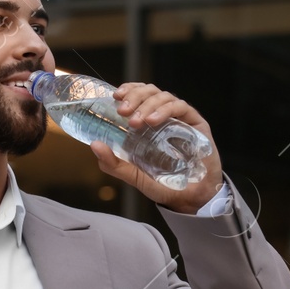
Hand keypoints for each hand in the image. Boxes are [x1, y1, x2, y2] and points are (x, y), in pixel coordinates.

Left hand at [88, 82, 223, 214]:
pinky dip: (165, 110)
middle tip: (123, 111)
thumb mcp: (133, 175)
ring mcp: (180, 118)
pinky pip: (180, 107)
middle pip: (149, 91)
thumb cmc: (163, 185)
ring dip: (147, 105)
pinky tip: (153, 121)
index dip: (128, 90)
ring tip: (137, 122)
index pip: (138, 95)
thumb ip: (113, 163)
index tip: (116, 96)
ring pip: (163, 96)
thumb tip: (94, 145)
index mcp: (148, 123)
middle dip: (134, 97)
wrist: (190, 198)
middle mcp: (164, 116)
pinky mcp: (196, 123)